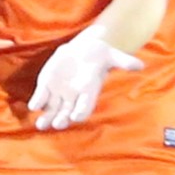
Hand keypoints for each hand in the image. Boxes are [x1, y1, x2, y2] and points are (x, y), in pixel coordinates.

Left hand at [28, 32, 142, 130]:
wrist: (84, 49)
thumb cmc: (99, 53)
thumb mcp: (112, 55)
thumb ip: (124, 62)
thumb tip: (141, 65)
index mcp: (88, 91)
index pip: (85, 106)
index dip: (81, 111)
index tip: (76, 116)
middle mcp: (73, 96)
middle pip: (67, 112)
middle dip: (62, 118)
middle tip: (58, 124)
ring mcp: (59, 92)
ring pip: (51, 109)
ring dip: (47, 117)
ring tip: (41, 125)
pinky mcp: (47, 85)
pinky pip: (41, 97)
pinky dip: (37, 101)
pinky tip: (33, 105)